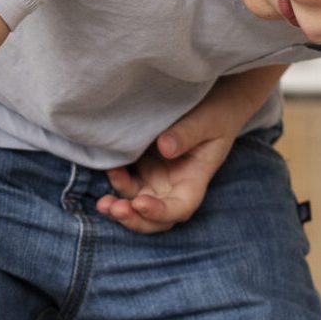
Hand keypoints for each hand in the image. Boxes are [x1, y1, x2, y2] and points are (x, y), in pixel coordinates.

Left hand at [96, 72, 279, 233]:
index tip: (141, 203)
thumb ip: (188, 134)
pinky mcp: (142, 166)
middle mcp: (175, 185)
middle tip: (116, 209)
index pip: (180, 208)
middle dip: (135, 219)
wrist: (212, 100)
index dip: (160, 212)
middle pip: (156, 218)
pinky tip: (108, 170)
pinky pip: (126, 183)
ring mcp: (157, 178)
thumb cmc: (216, 111)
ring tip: (104, 203)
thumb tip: (165, 148)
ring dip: (121, 208)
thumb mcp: (208, 120)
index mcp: (194, 179)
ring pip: (137, 204)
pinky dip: (116, 183)